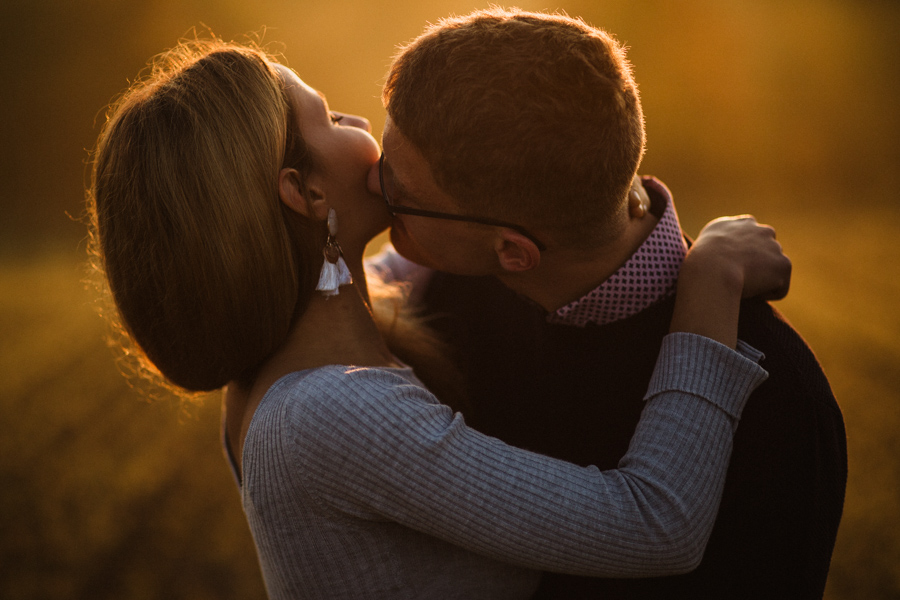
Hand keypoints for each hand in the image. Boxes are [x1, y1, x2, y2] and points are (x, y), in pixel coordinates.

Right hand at [670, 215, 790, 347]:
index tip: (732, 267)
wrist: (712, 270)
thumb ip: (717, 248)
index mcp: (740, 223)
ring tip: (741, 287)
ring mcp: (774, 246)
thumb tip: (718, 262)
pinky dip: (767, 295)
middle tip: (738, 280)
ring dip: (761, 281)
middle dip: (757, 267)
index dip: (743, 255)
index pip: (750, 237)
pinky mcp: (783, 264)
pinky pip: (779, 288)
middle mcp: (760, 229)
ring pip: (772, 272)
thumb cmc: (700, 265)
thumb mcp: (703, 248)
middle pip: (766, 253)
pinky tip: (750, 293)